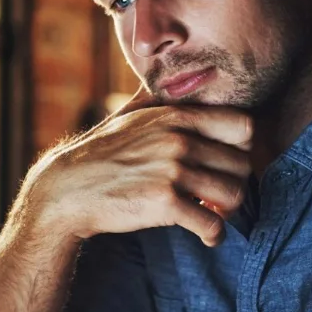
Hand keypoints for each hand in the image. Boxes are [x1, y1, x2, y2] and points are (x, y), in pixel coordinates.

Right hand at [24, 88, 251, 246]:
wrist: (69, 189)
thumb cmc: (101, 152)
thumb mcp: (129, 114)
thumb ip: (158, 97)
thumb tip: (174, 75)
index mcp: (177, 116)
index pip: (243, 126)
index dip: (242, 148)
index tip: (228, 162)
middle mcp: (178, 140)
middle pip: (241, 165)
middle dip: (234, 184)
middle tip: (219, 196)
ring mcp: (171, 171)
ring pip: (233, 194)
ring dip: (228, 211)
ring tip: (214, 214)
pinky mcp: (164, 203)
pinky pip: (211, 224)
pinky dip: (214, 235)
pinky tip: (207, 236)